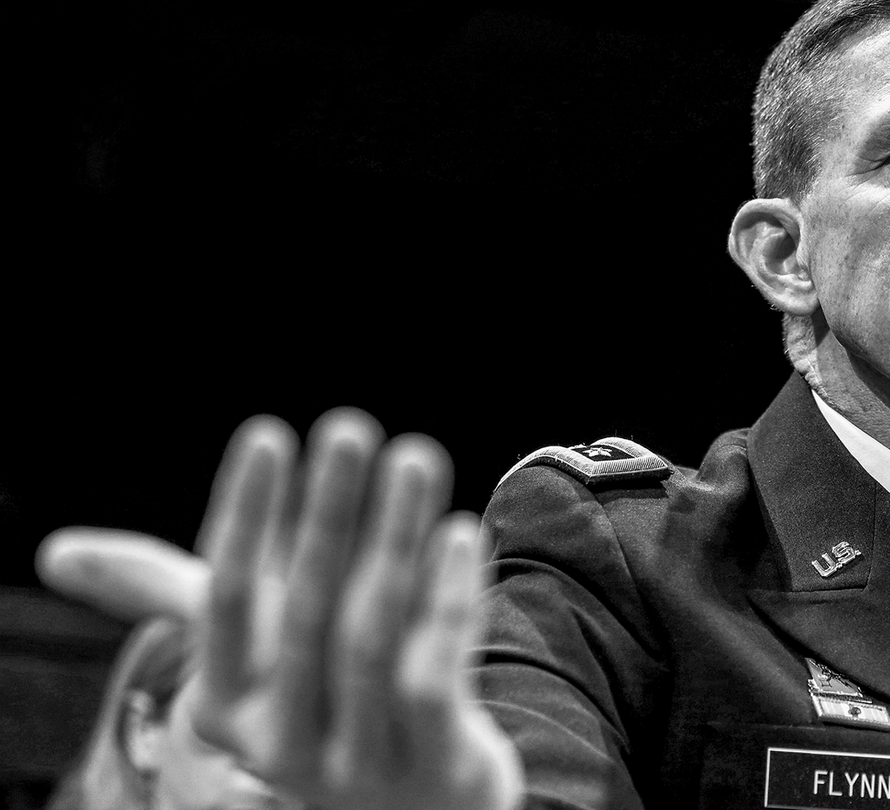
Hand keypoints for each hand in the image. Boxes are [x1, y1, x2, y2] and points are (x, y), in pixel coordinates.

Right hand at [38, 409, 524, 809]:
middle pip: (306, 611)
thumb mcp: (245, 651)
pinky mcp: (438, 765)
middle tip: (348, 427)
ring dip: (395, 539)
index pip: (225, 600)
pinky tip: (462, 533)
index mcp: (226, 703)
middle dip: (327, 513)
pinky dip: (449, 603)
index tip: (268, 434)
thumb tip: (58, 553)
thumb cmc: (316, 698)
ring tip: (414, 457)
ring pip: (373, 637)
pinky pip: (435, 677)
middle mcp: (282, 740)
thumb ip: (163, 593)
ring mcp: (362, 760)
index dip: (246, 518)